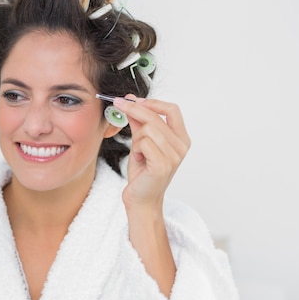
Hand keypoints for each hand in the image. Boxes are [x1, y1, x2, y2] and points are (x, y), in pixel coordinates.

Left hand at [113, 95, 190, 212]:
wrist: (141, 199)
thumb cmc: (142, 173)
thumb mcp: (141, 143)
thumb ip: (139, 123)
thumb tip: (131, 100)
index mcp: (181, 138)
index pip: (172, 110)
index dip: (153, 102)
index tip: (134, 100)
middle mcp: (181, 146)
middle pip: (156, 117)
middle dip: (133, 109)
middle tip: (117, 103)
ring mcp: (174, 156)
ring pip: (148, 130)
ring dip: (136, 139)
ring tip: (138, 153)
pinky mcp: (163, 165)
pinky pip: (144, 143)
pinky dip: (136, 150)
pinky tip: (139, 160)